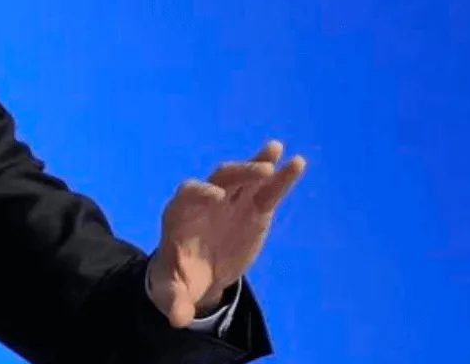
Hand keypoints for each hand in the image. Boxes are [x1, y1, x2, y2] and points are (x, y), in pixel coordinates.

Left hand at [149, 140, 305, 327]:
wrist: (196, 275)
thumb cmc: (179, 278)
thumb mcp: (172, 292)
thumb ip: (174, 301)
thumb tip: (178, 319)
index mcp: (180, 214)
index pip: (188, 194)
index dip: (199, 193)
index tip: (214, 198)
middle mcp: (205, 201)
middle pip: (219, 179)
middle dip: (236, 173)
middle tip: (259, 172)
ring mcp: (232, 202)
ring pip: (244, 178)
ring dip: (258, 163)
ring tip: (276, 151)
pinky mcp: (253, 210)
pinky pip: (267, 191)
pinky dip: (281, 177)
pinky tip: (297, 163)